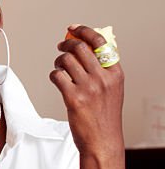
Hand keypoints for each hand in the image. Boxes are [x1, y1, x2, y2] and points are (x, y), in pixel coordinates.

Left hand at [50, 24, 124, 158]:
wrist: (102, 140)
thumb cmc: (105, 115)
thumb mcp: (112, 89)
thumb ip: (103, 70)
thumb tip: (87, 49)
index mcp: (115, 73)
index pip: (101, 42)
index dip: (84, 31)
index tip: (73, 28)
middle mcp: (103, 78)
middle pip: (80, 48)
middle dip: (66, 44)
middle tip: (60, 47)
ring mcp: (89, 88)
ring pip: (66, 60)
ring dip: (58, 60)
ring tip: (59, 67)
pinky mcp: (73, 98)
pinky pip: (57, 76)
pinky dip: (54, 75)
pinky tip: (57, 80)